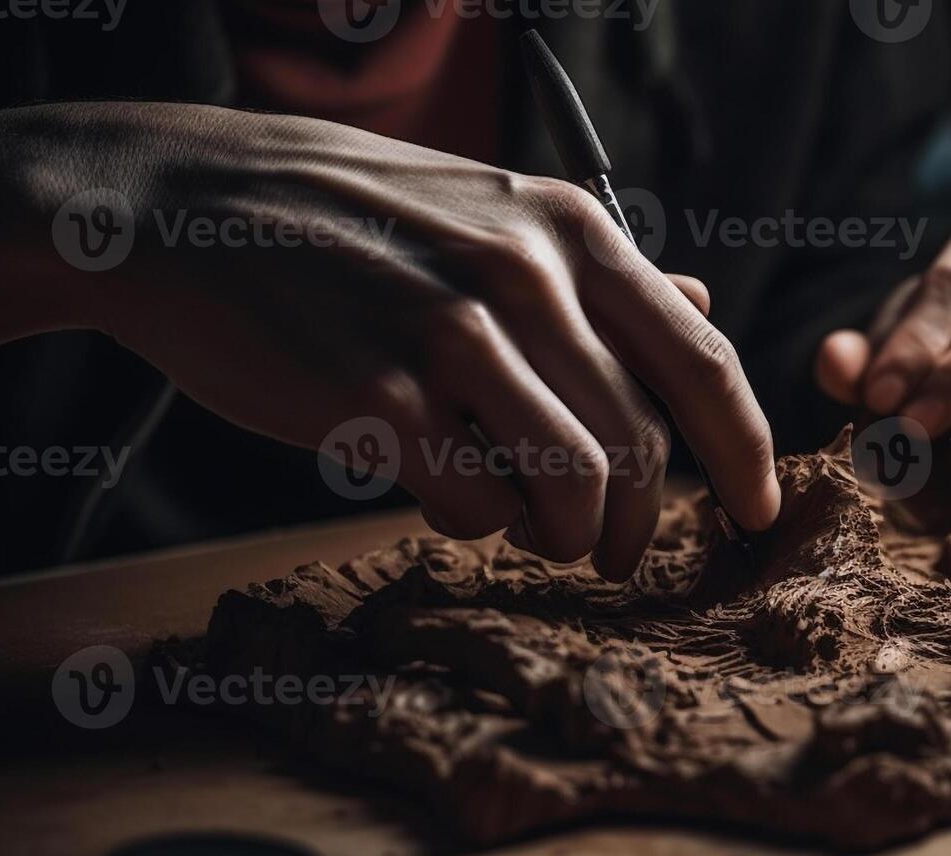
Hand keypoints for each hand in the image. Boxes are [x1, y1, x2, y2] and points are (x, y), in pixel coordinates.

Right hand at [0, 103, 779, 580]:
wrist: (193, 205)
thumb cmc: (360, 222)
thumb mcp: (498, 214)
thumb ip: (607, 275)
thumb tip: (706, 306)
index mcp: (572, 233)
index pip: (703, 363)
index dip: (746, 452)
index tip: (757, 510)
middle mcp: (526, 277)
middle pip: (641, 446)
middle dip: (641, 525)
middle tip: (618, 555)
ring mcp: (450, 333)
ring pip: (570, 485)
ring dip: (562, 534)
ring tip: (533, 531)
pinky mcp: (375, 394)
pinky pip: (470, 502)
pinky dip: (474, 522)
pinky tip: (448, 496)